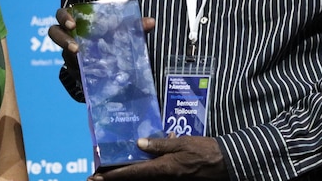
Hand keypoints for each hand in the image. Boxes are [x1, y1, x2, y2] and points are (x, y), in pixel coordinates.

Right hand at [47, 8, 156, 73]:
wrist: (113, 59)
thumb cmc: (114, 36)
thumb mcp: (123, 30)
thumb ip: (135, 26)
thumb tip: (151, 22)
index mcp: (78, 21)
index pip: (62, 14)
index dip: (64, 17)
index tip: (72, 24)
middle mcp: (70, 36)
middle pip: (54, 33)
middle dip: (62, 40)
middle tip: (75, 48)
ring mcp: (70, 54)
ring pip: (63, 54)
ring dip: (71, 58)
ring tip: (82, 62)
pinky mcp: (75, 70)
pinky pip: (73, 71)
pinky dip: (81, 72)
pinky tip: (90, 75)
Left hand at [89, 136, 227, 180]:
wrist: (226, 164)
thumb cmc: (205, 151)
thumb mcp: (182, 143)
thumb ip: (160, 145)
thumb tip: (139, 144)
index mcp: (163, 169)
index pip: (133, 173)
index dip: (113, 175)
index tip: (97, 177)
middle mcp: (164, 179)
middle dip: (114, 180)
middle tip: (94, 179)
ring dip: (126, 178)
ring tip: (108, 175)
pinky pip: (154, 179)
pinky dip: (141, 176)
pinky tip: (136, 171)